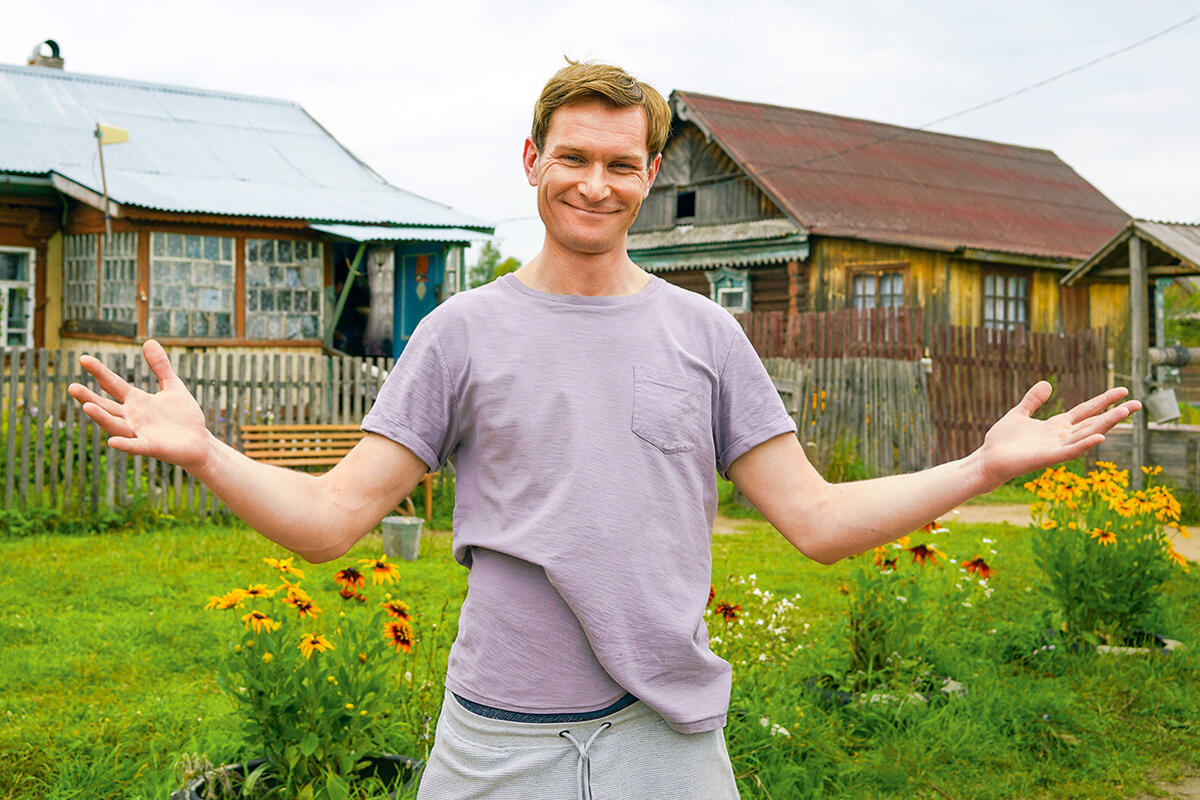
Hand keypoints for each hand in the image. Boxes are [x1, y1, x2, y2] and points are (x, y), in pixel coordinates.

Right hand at [68, 340, 211, 471]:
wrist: (200, 442)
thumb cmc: (183, 416)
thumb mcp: (173, 386)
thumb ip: (161, 366)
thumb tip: (148, 341)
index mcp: (136, 401)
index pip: (112, 384)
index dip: (99, 372)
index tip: (83, 358)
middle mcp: (132, 417)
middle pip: (106, 406)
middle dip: (89, 398)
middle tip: (71, 387)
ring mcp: (140, 433)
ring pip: (115, 425)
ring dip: (102, 418)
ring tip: (87, 407)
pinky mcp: (152, 447)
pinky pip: (135, 446)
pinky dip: (125, 444)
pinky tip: (112, 442)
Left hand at [977, 381, 1140, 486]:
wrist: (988, 459)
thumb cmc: (1002, 441)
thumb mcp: (1019, 413)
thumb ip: (1033, 400)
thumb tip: (1047, 383)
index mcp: (1056, 425)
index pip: (1086, 410)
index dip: (1104, 400)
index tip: (1123, 390)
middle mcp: (1061, 436)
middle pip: (1093, 421)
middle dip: (1115, 413)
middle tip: (1139, 403)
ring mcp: (1057, 447)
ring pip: (1087, 434)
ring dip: (1106, 424)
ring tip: (1125, 412)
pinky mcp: (1048, 458)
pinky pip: (1070, 451)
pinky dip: (1085, 444)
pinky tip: (1100, 437)